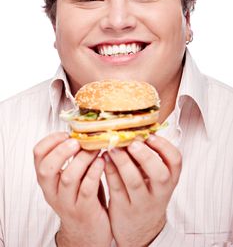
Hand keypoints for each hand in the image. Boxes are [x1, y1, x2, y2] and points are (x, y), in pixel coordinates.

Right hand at [33, 132, 111, 246]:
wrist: (89, 231)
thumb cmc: (82, 197)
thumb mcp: (72, 177)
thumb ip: (74, 158)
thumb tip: (84, 130)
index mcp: (48, 179)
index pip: (38, 154)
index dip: (51, 140)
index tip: (67, 133)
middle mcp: (52, 191)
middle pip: (47, 168)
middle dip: (62, 151)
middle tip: (77, 142)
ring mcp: (67, 202)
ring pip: (69, 177)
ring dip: (83, 159)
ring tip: (95, 150)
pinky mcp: (84, 210)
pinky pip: (87, 188)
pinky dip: (95, 172)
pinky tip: (102, 162)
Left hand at [103, 135, 181, 246]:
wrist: (141, 229)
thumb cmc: (148, 193)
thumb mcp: (157, 179)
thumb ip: (150, 157)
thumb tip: (135, 127)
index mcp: (170, 179)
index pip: (175, 161)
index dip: (164, 146)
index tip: (151, 136)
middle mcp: (159, 192)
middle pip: (159, 174)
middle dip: (145, 156)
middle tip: (132, 143)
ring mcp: (141, 202)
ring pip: (134, 182)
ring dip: (123, 162)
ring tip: (113, 147)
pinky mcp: (123, 208)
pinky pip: (116, 187)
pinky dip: (110, 171)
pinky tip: (104, 158)